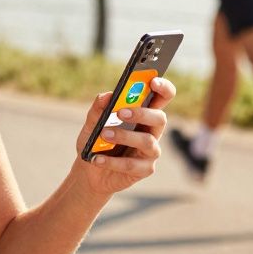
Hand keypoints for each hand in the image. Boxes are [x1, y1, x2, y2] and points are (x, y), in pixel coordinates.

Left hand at [74, 77, 175, 196]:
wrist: (89, 172)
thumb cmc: (95, 142)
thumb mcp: (92, 124)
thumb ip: (98, 109)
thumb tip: (106, 96)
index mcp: (143, 115)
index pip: (162, 98)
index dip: (163, 88)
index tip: (154, 81)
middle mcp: (152, 131)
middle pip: (160, 118)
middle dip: (142, 113)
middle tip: (121, 112)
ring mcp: (151, 152)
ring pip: (147, 141)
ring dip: (124, 136)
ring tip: (104, 134)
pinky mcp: (145, 169)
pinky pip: (132, 165)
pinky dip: (112, 161)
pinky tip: (96, 158)